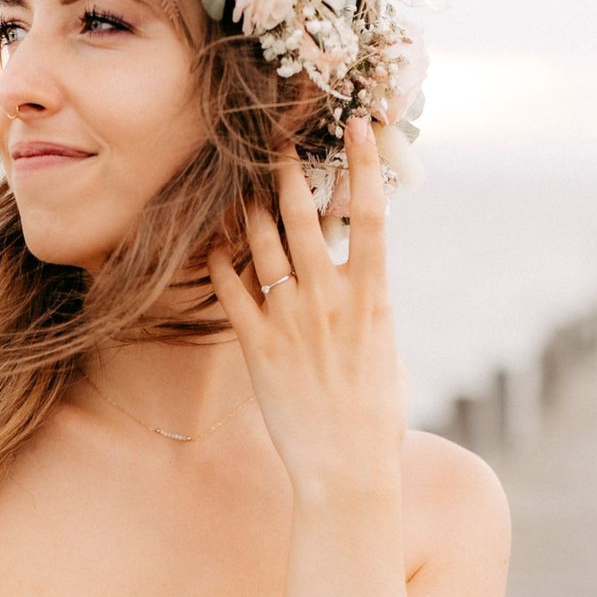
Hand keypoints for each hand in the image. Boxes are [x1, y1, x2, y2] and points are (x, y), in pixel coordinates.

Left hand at [207, 119, 409, 497]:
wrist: (346, 470)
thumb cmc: (374, 420)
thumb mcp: (386, 354)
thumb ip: (371, 311)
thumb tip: (365, 288)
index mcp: (373, 297)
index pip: (372, 214)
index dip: (364, 165)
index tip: (358, 126)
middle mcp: (331, 299)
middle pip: (307, 216)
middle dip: (291, 173)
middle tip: (278, 139)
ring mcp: (292, 320)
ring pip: (264, 245)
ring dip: (251, 209)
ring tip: (243, 184)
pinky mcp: (258, 346)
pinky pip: (231, 292)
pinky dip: (220, 263)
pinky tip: (211, 245)